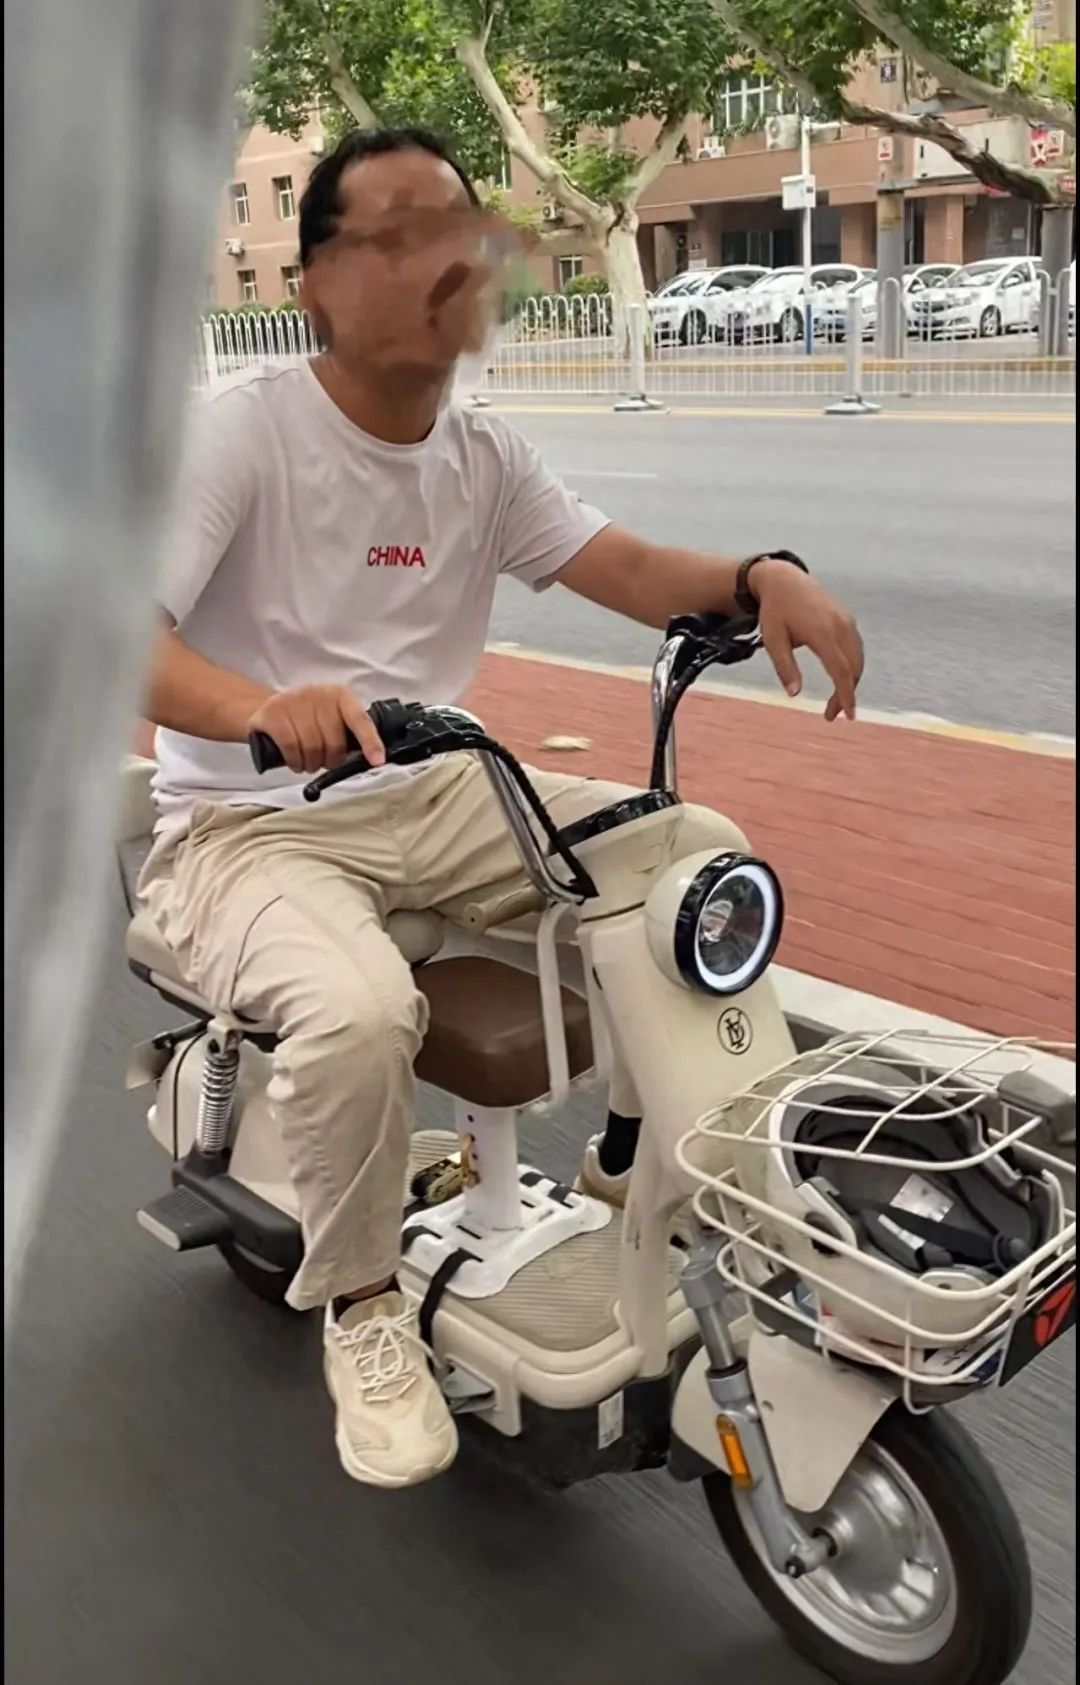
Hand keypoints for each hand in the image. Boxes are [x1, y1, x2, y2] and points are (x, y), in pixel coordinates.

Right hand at [246, 685, 383, 773]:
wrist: (269, 707)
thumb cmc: (307, 718)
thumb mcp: (330, 718)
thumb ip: (349, 733)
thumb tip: (369, 758)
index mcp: (340, 696)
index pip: (360, 720)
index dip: (370, 742)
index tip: (377, 760)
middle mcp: (318, 694)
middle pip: (334, 742)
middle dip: (331, 761)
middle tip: (324, 762)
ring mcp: (294, 702)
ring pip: (312, 747)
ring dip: (311, 764)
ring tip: (308, 763)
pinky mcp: (273, 713)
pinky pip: (291, 747)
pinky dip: (295, 761)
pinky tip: (296, 762)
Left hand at [751, 560, 863, 720]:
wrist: (784, 580)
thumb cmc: (775, 611)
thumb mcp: (773, 640)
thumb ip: (785, 667)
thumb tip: (794, 695)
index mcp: (822, 632)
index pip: (841, 670)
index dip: (846, 695)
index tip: (848, 715)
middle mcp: (840, 626)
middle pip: (853, 669)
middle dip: (846, 695)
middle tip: (832, 715)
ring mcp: (847, 621)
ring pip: (857, 660)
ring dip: (850, 683)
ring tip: (835, 703)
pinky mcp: (847, 620)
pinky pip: (856, 649)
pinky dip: (852, 668)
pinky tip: (840, 680)